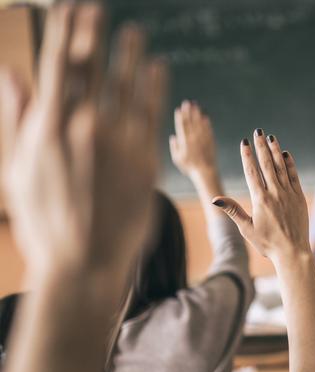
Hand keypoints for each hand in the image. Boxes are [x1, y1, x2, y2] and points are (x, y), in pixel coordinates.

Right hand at [0, 4, 166, 273]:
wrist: (83, 262)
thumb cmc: (44, 220)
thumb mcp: (18, 169)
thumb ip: (18, 117)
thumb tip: (11, 72)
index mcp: (48, 127)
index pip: (55, 66)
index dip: (63, 34)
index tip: (69, 8)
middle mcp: (83, 128)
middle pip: (89, 69)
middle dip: (93, 35)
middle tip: (98, 8)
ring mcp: (117, 143)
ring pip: (125, 87)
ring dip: (129, 55)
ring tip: (134, 32)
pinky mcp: (145, 160)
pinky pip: (152, 114)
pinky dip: (156, 88)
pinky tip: (159, 68)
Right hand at [169, 100, 217, 176]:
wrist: (205, 171)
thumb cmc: (189, 167)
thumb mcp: (177, 159)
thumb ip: (174, 147)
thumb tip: (173, 137)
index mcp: (184, 142)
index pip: (181, 126)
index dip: (180, 117)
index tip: (179, 109)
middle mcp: (194, 138)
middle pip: (190, 122)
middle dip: (188, 111)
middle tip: (187, 102)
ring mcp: (203, 139)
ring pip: (199, 123)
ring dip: (197, 114)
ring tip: (196, 106)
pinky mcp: (210, 141)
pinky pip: (208, 130)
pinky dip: (207, 123)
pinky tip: (205, 117)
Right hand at [212, 129, 309, 263]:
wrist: (292, 252)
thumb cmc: (267, 243)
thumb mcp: (246, 228)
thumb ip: (233, 210)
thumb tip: (214, 199)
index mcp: (260, 200)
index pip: (251, 172)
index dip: (247, 155)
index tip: (244, 142)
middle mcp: (275, 193)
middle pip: (266, 164)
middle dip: (261, 146)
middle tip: (257, 131)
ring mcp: (289, 194)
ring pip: (281, 167)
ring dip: (275, 151)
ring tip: (271, 137)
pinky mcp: (299, 197)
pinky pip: (294, 176)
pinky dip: (290, 164)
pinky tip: (286, 154)